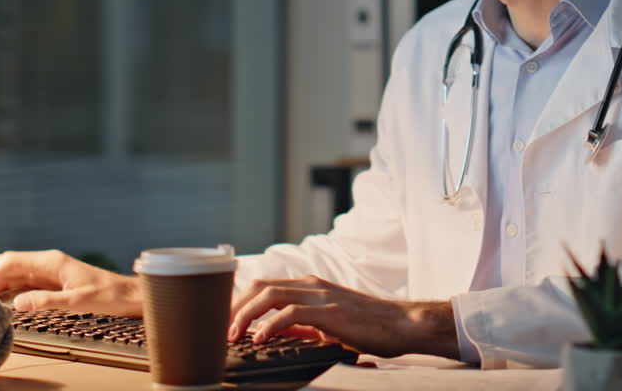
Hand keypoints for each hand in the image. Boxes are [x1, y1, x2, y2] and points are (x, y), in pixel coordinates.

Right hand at [0, 250, 142, 315]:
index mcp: (51, 262)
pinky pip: (23, 281)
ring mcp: (48, 271)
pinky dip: (7, 288)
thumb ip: (47, 301)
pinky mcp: (51, 281)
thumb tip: (18, 303)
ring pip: (14, 272)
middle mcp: (47, 263)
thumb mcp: (77, 301)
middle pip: (9, 263)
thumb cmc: (107, 295)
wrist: (126, 295)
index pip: (12, 260)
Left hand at [229, 275, 458, 358]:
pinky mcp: (329, 310)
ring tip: (233, 335)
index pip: (263, 285)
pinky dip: (270, 324)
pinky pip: (290, 313)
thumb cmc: (367, 327)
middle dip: (234, 306)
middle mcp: (310, 284)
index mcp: (308, 285)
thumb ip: (300, 325)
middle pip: (259, 285)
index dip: (238, 301)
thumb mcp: (327, 324)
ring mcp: (319, 294)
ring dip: (245, 314)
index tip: (223, 321)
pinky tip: (260, 338)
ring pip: (269, 294)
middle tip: (221, 330)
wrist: (400, 325)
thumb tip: (272, 332)